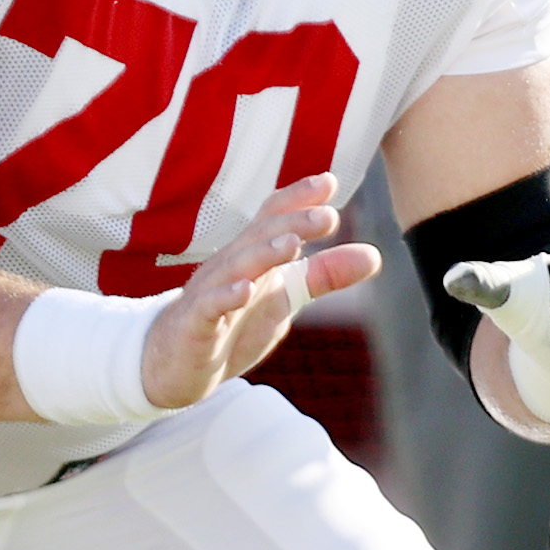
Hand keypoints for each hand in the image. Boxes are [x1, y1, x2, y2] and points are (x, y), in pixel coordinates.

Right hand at [137, 173, 378, 409]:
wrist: (174, 366)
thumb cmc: (232, 323)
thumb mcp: (285, 298)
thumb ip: (325, 275)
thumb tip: (375, 256)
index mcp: (252, 255)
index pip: (273, 218)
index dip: (298, 198)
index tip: (330, 182)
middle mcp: (230, 266)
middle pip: (259, 236)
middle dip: (292, 223)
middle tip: (327, 215)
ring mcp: (209, 294)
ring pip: (235, 267)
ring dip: (264, 254)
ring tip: (292, 245)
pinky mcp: (194, 325)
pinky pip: (207, 307)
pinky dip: (226, 297)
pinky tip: (246, 290)